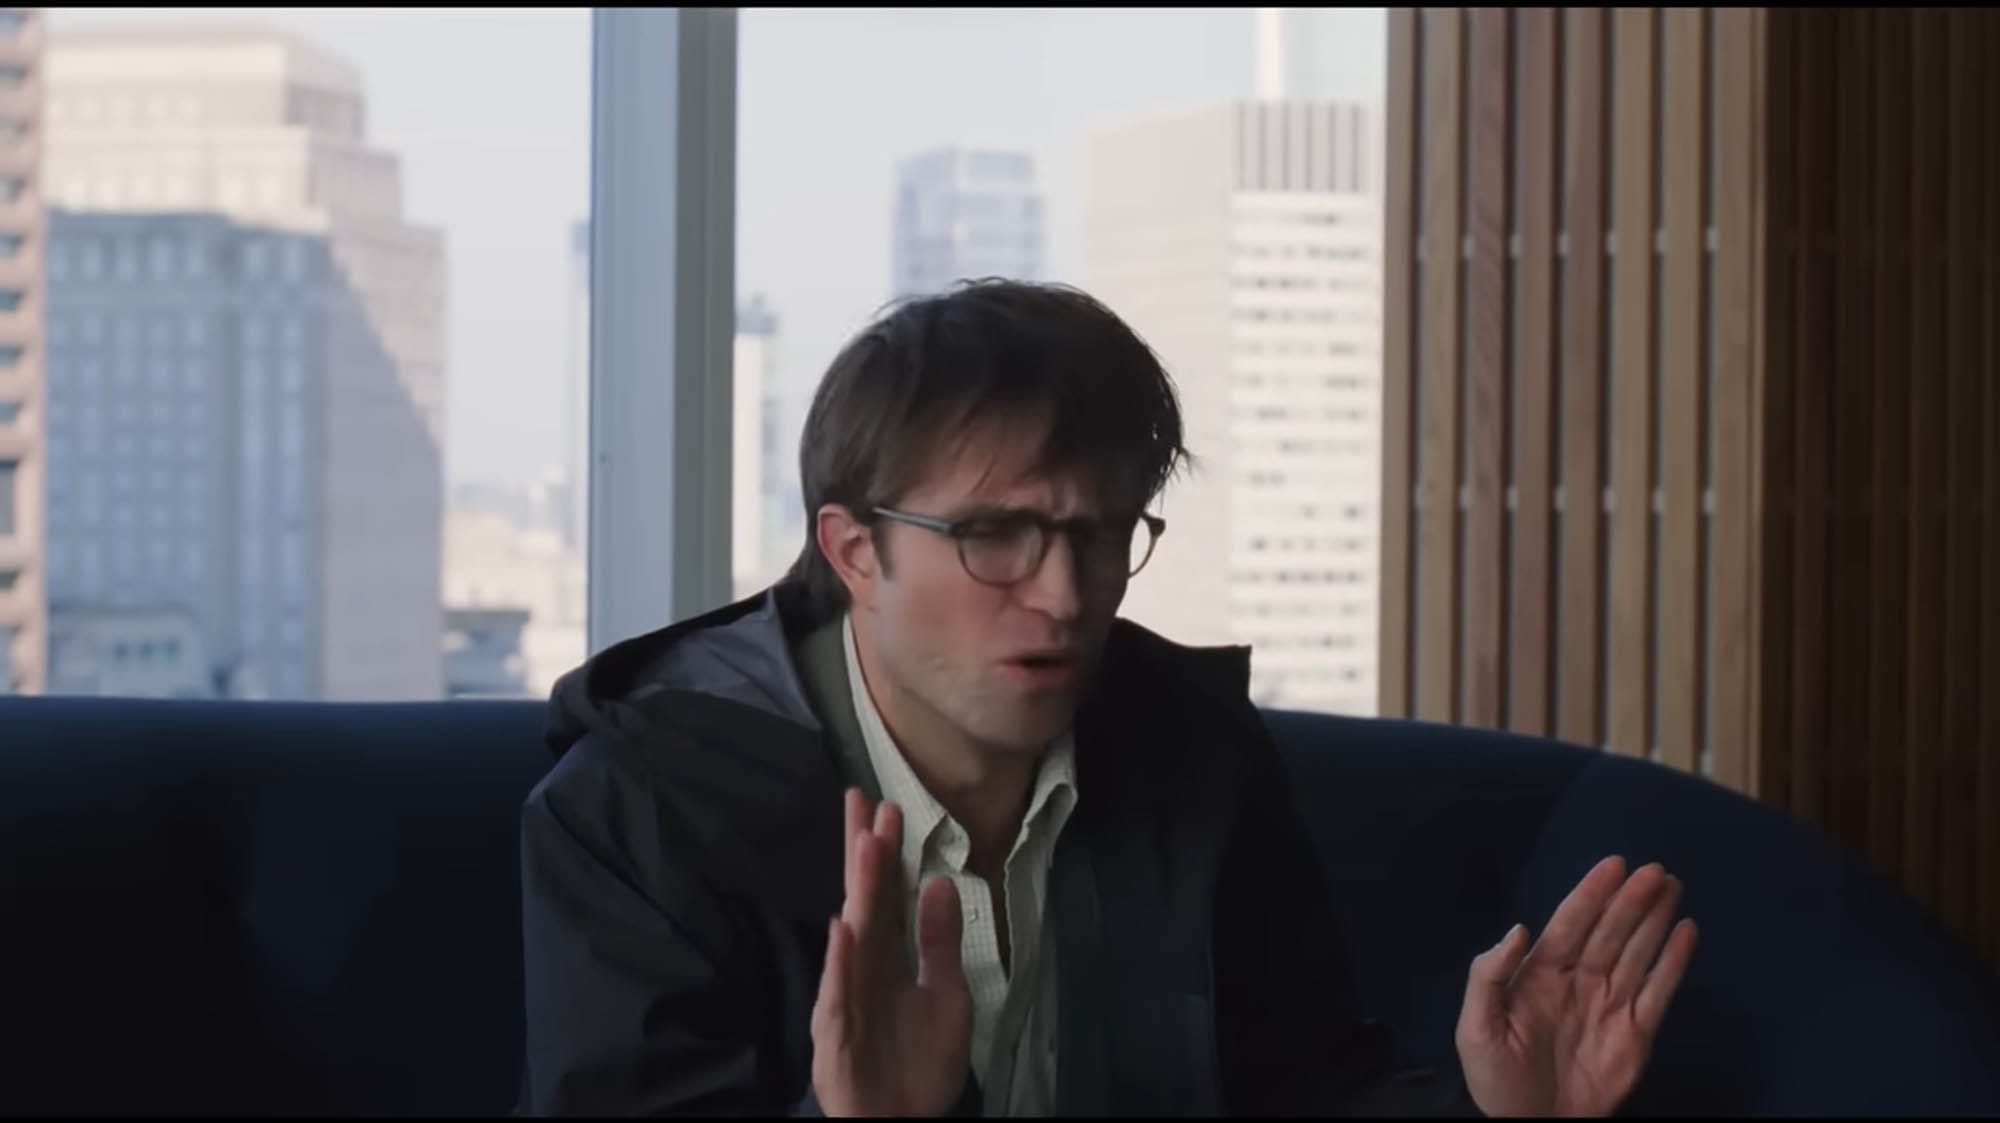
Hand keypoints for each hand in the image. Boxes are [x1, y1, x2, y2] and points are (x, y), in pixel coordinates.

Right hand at [810, 788, 971, 1116]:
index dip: (887, 854)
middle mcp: (864, 967)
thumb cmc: (918, 1063)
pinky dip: (839, 961)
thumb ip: (941, 943)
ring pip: (853, 935)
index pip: (887, 894)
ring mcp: (847, 996)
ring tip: (864, 847)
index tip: (889, 808)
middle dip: (864, 853)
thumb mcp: (947, 997)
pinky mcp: (837, 1031)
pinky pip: (838, 992)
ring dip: (859, 892)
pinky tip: (842, 928)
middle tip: (864, 801)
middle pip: (864, 899)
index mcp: (890, 957)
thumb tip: (940, 882)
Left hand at [1454, 856, 1698, 1116]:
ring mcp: (1610, 1005)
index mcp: (1539, 975)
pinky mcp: (1636, 1033)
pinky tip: (1686, 930)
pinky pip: (1659, 990)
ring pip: (1637, 951)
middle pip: (1609, 932)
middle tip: (1653, 870)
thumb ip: (1489, 976)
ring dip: (1654, 919)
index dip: (1590, 894)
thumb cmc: (1496, 1078)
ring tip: (1671, 884)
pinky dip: (1674, 961)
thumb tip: (1518, 929)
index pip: (1569, 925)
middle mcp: (1579, 981)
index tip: (1613, 865)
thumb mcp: (1476, 1029)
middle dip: (1630, 900)